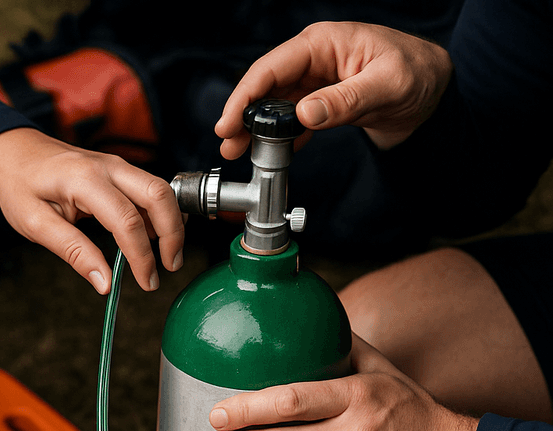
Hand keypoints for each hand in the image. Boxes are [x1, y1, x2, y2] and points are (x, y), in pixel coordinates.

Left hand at [0, 127, 184, 292]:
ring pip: (161, 190)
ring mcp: (116, 164)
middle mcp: (107, 166)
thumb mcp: (35, 224)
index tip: (146, 282)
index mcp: (84, 179)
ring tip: (167, 256)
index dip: (141, 256)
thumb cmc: (20, 185)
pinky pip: (150, 189)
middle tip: (170, 267)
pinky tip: (154, 237)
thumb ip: (73, 252)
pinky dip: (159, 213)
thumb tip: (104, 282)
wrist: (15, 152)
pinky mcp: (119, 169)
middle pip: (158, 196)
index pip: (126, 221)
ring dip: (171, 223)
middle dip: (172, 234)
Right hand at [215, 21, 452, 157]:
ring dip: (255, 128)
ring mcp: (315, 80)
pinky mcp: (320, 100)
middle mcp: (314, 58)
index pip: (273, 67)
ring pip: (273, 104)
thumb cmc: (419, 75)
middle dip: (242, 115)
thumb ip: (345, 100)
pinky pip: (290, 117)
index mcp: (325, 43)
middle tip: (229, 143)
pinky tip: (273, 153)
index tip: (229, 122)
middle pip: (265, 85)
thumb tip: (304, 114)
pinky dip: (278, 136)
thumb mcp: (387, 86)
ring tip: (240, 151)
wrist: (437, 90)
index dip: (246, 95)